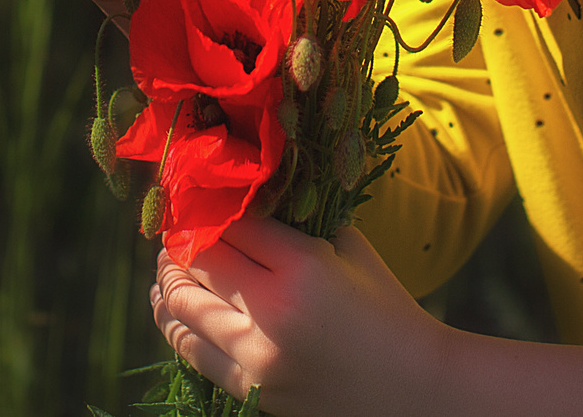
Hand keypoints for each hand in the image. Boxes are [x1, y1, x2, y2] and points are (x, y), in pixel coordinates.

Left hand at [150, 219, 446, 416]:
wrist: (416, 389)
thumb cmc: (387, 309)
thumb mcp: (350, 249)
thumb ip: (297, 224)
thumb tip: (242, 200)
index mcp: (304, 267)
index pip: (229, 223)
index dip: (205, 205)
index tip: (191, 193)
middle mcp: (273, 312)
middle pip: (197, 263)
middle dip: (177, 241)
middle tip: (173, 227)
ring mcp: (257, 358)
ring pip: (182, 308)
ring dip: (168, 281)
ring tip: (166, 265)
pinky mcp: (251, 390)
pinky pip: (191, 350)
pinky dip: (175, 322)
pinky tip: (171, 305)